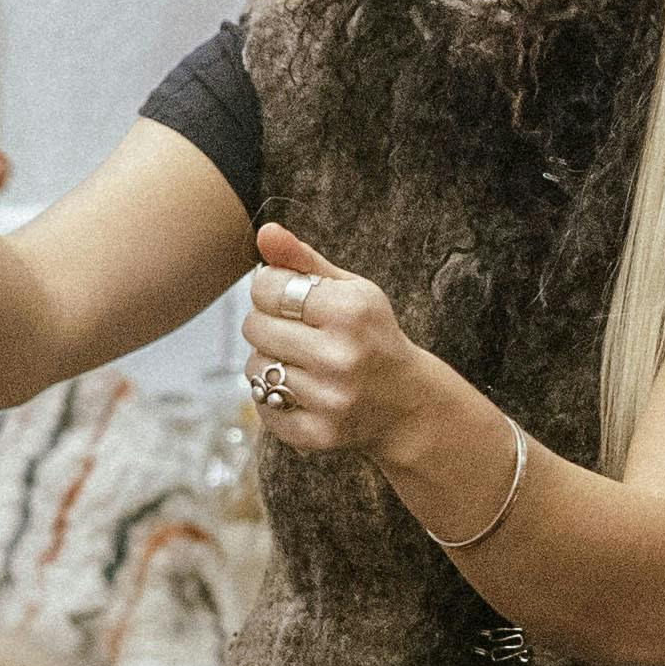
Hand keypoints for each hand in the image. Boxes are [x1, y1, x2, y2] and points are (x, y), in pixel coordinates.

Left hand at [240, 223, 469, 470]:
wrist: (408, 403)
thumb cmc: (372, 335)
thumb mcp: (351, 290)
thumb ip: (304, 261)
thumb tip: (265, 231)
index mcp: (350, 311)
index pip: (266, 287)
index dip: (270, 289)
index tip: (289, 298)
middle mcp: (341, 356)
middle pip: (256, 327)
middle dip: (268, 325)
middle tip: (294, 331)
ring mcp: (331, 399)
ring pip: (256, 369)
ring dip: (269, 362)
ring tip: (299, 362)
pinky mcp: (320, 434)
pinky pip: (264, 409)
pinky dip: (272, 399)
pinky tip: (300, 392)